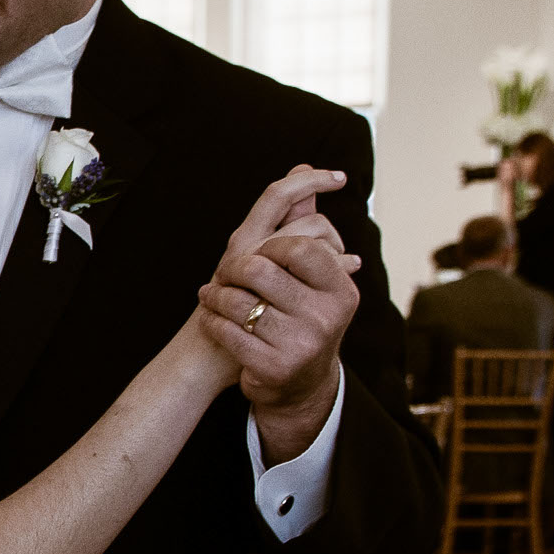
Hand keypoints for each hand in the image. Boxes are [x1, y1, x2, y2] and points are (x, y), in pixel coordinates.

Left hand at [199, 173, 364, 461]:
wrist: (298, 385)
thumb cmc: (301, 316)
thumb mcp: (310, 276)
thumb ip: (305, 223)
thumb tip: (303, 168)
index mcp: (341, 290)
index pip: (301, 243)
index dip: (272, 242)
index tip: (260, 249)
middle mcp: (327, 317)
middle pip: (260, 267)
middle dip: (234, 267)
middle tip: (224, 271)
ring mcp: (302, 345)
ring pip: (238, 300)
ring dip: (217, 296)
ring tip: (213, 295)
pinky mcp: (274, 368)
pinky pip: (227, 331)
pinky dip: (212, 322)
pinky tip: (212, 318)